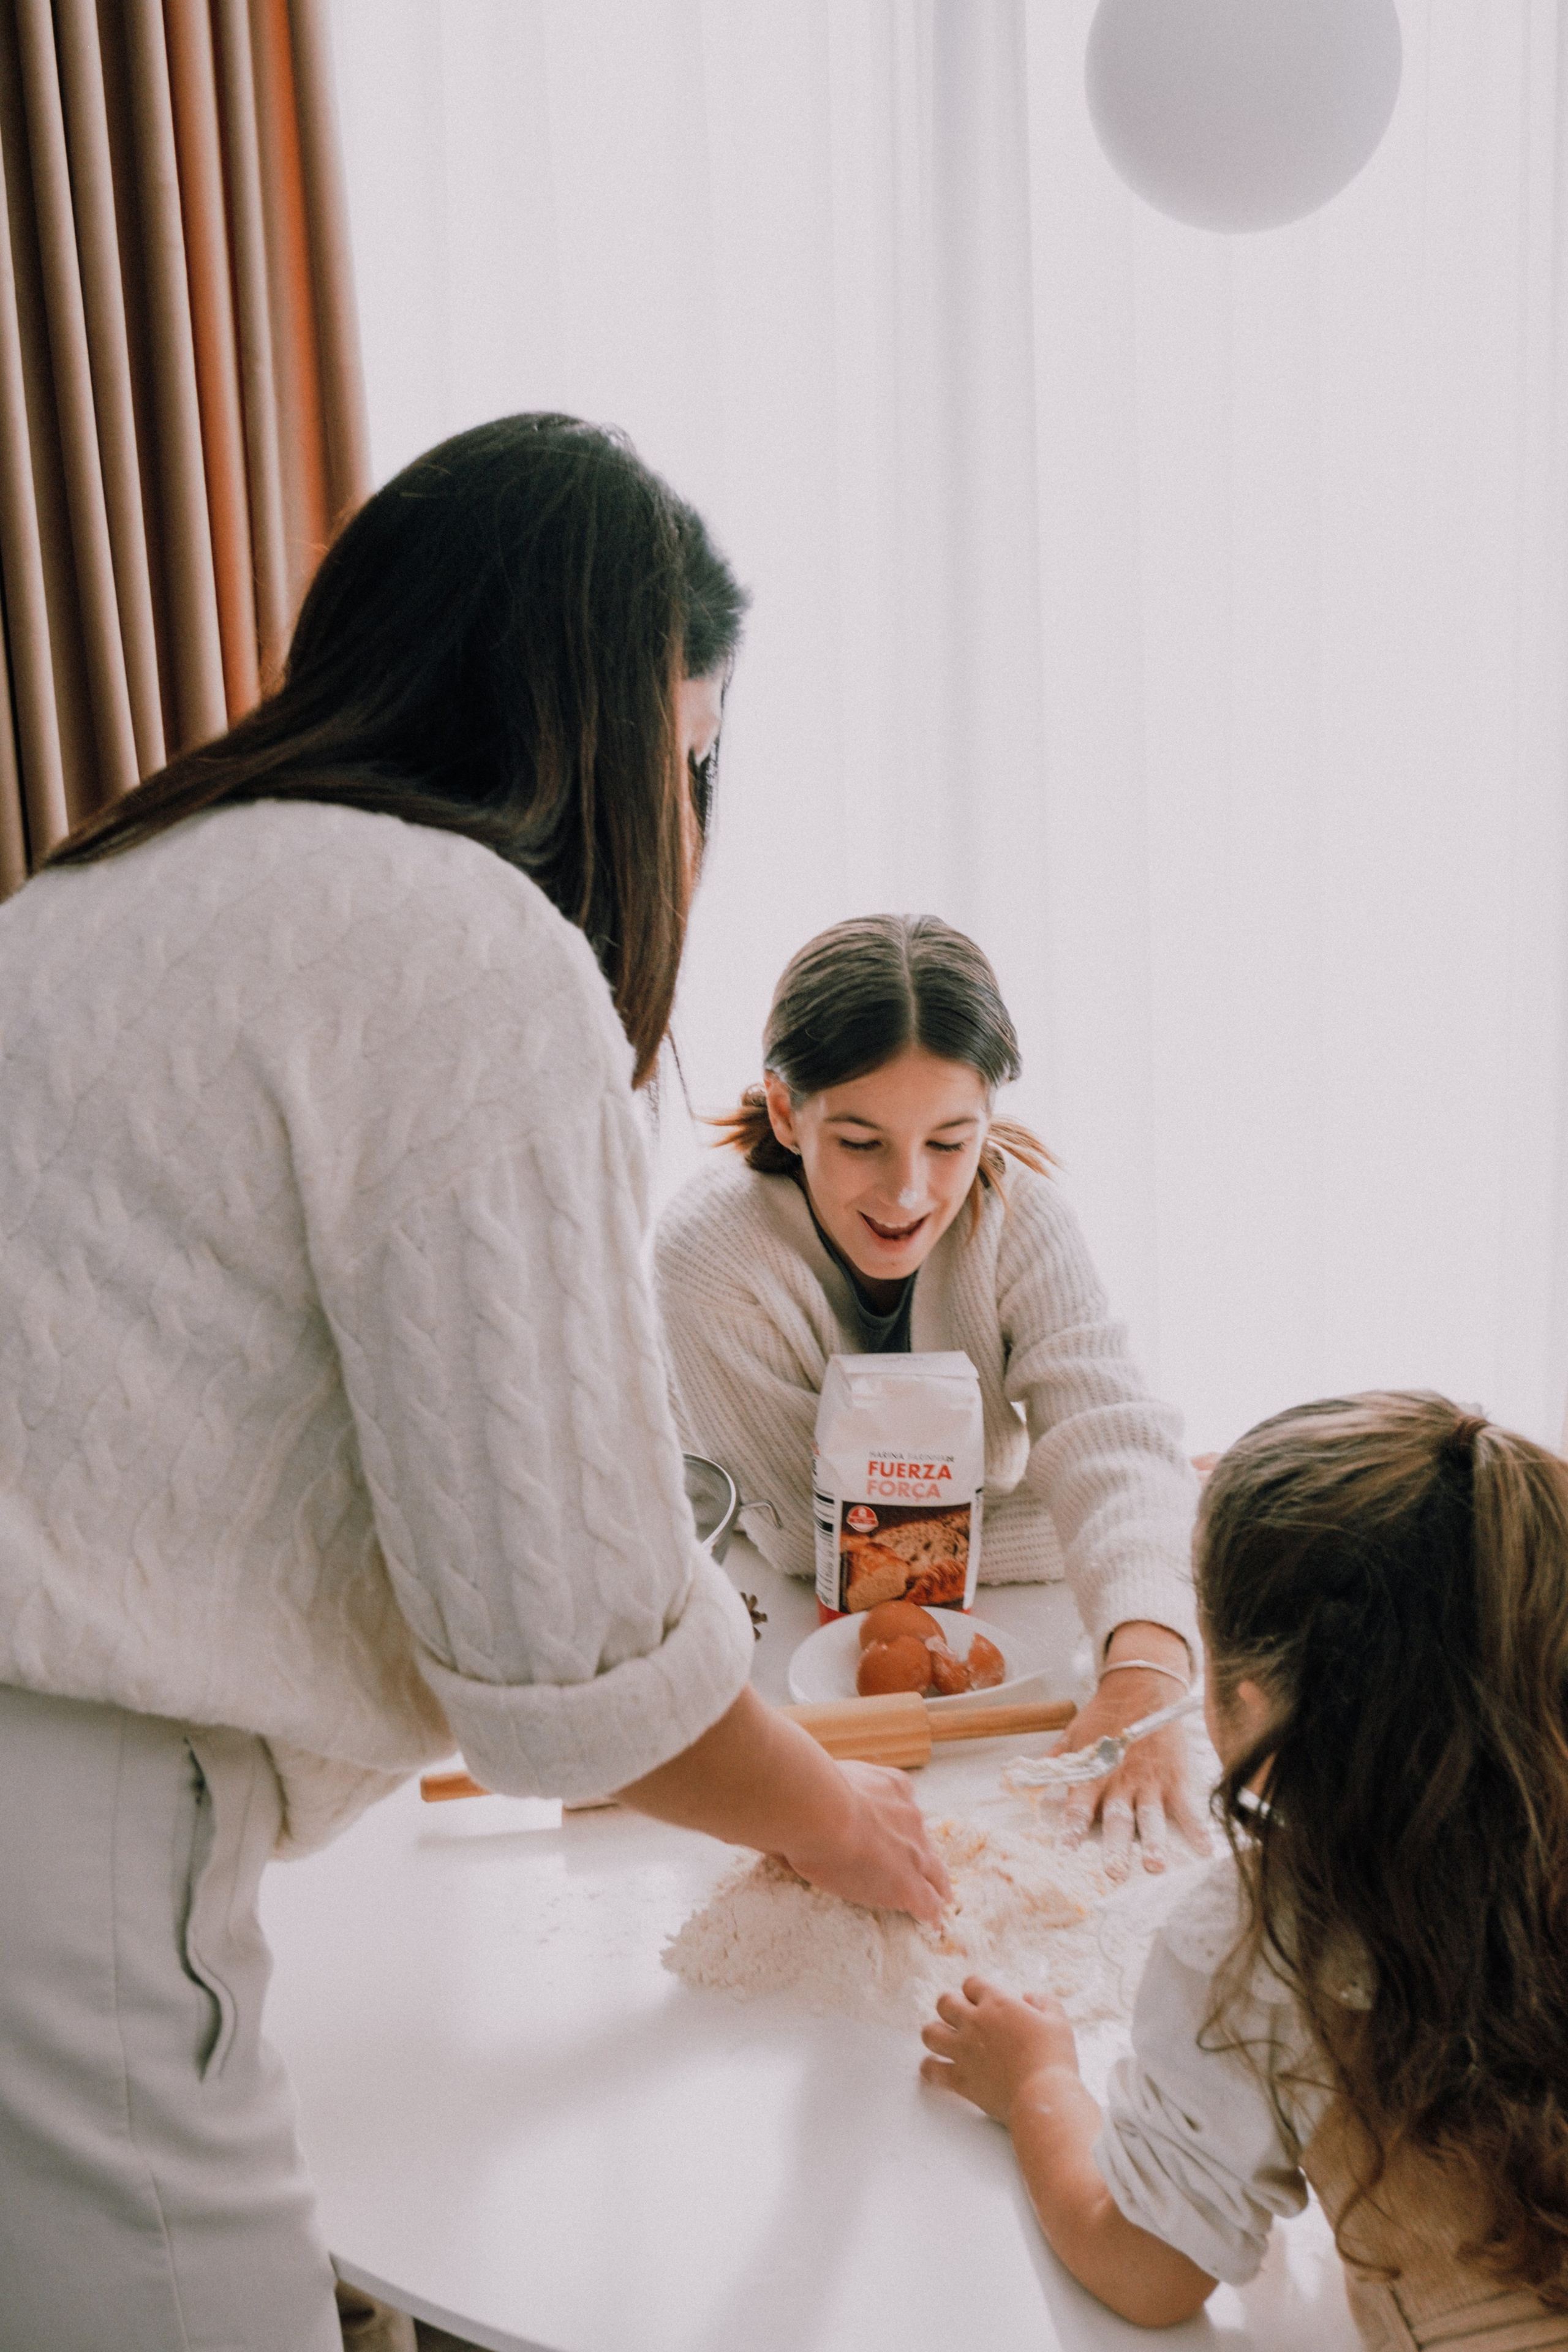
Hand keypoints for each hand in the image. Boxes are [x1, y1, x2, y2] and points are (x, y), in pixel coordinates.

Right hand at [781, 1759, 951, 1928]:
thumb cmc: (807, 1794)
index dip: (902, 1823)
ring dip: (936, 1883)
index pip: (903, 1808)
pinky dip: (931, 1912)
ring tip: (941, 1897)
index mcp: (891, 1786)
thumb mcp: (829, 1780)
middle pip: (923, 1838)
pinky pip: (926, 1901)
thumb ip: (825, 1792)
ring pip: (933, 1869)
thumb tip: (797, 1810)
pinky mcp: (906, 1883)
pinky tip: (932, 1922)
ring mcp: (912, 1849)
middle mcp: (908, 1814)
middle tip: (930, 1868)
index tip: (898, 1832)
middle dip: (925, 1853)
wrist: (819, 1809)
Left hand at [920, 1975, 1076, 2122]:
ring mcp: (963, 2050)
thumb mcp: (1058, 2021)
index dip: (976, 1990)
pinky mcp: (960, 2078)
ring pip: (930, 2033)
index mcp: (997, 2004)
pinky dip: (930, 2068)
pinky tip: (935, 2067)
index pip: (971, 1983)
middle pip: (944, 2003)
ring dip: (935, 2033)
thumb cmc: (1053, 2057)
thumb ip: (1044, 2003)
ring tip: (945, 2039)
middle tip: (961, 2019)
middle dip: (951, 2007)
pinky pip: (931, 2070)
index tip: (983, 2001)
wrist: (1043, 2095)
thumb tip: (1029, 1998)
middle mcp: (974, 2022)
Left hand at [1058, 1659, 1207, 1878]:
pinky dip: (1196, 1828)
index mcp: (1093, 1775)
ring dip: (1154, 1842)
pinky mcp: (1175, 1777)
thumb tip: (1020, 1779)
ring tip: (1155, 1866)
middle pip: (1117, 1819)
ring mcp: (1150, 1781)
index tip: (1064, 1854)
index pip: (1078, 1808)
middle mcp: (1120, 1782)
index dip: (1071, 1831)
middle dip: (1116, 1847)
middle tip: (1114, 1872)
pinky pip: (1187, 1806)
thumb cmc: (1104, 1715)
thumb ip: (1054, 1761)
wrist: (1141, 1685)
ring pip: (1151, 1816)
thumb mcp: (1073, 1735)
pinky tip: (1204, 1850)